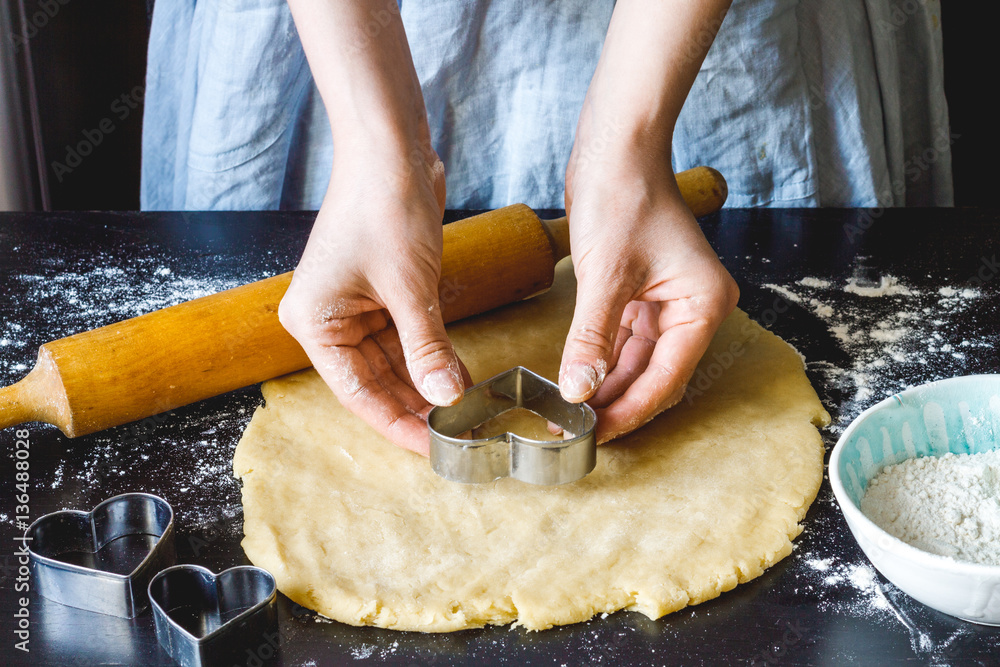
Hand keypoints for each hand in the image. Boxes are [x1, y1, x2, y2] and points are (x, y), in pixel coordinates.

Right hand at [278, 149, 468, 454]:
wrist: (391, 149)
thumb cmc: (384, 207)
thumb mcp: (409, 287)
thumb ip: (426, 347)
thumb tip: (446, 398)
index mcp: (315, 322)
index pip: (356, 393)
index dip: (396, 423)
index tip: (431, 449)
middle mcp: (327, 319)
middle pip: (373, 381)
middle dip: (415, 406)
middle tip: (456, 436)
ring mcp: (353, 306)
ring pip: (391, 363)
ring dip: (426, 384)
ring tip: (462, 413)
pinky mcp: (379, 292)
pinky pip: (403, 337)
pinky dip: (429, 355)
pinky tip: (457, 377)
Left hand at [562, 146, 738, 442]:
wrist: (615, 147)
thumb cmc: (623, 196)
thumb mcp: (605, 276)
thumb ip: (592, 339)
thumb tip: (578, 390)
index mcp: (703, 306)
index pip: (667, 377)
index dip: (630, 410)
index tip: (595, 434)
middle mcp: (693, 308)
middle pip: (656, 375)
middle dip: (618, 403)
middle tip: (579, 432)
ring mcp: (668, 302)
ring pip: (639, 362)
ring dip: (608, 386)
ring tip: (574, 414)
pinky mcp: (642, 293)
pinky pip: (625, 340)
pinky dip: (603, 360)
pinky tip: (579, 381)